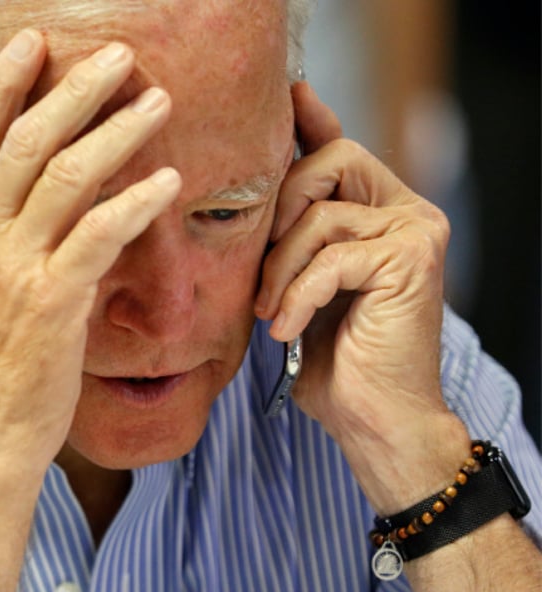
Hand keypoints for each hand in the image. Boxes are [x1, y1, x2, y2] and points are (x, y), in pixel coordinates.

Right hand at [0, 30, 180, 471]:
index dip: (4, 86)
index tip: (34, 46)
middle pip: (30, 141)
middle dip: (75, 90)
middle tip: (119, 57)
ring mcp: (15, 268)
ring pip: (69, 176)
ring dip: (118, 132)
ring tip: (158, 103)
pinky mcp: (54, 302)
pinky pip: (100, 234)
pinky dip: (137, 203)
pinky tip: (170, 183)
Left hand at [256, 83, 469, 511]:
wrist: (373, 420)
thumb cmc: (331, 358)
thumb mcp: (299, 286)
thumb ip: (292, 239)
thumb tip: (254, 198)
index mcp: (378, 212)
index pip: (340, 149)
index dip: (311, 119)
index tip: (287, 94)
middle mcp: (406, 211)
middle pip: (329, 160)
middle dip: (278, 211)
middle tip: (258, 271)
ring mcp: (415, 232)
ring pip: (320, 214)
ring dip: (280, 269)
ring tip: (268, 311)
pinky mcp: (413, 259)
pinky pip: (332, 257)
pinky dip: (298, 295)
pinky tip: (286, 329)